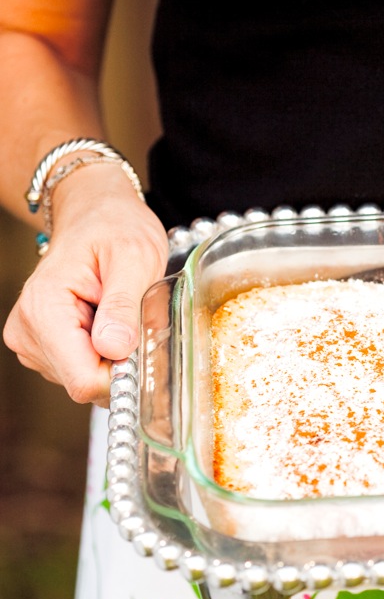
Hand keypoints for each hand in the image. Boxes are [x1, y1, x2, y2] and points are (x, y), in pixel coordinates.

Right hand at [3, 164, 167, 406]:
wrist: (96, 214)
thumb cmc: (115, 227)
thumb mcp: (134, 257)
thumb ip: (123, 304)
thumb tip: (113, 348)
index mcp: (43, 308)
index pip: (83, 379)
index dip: (121, 375)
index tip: (141, 345)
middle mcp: (27, 330)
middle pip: (85, 384)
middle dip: (118, 363)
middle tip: (132, 320)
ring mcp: (32, 342)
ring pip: (86, 380)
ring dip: (112, 357)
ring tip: (116, 314)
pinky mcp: (43, 348)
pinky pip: (83, 371)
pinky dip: (103, 354)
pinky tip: (105, 321)